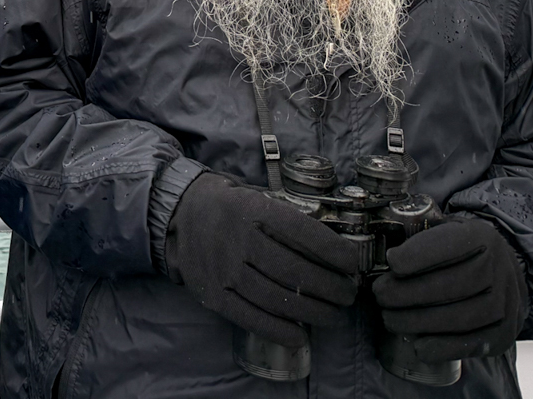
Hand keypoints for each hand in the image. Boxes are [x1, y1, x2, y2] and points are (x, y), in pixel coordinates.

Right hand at [166, 172, 360, 346]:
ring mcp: (223, 270)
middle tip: (349, 293)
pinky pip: (251, 318)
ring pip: (277, 298)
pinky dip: (279, 331)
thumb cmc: (229, 206)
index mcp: (251, 209)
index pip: (300, 231)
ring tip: (334, 315)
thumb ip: (286, 217)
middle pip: (294, 271)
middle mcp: (237, 240)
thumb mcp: (255, 196)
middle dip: (331, 287)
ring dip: (314, 312)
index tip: (352, 262)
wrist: (180, 215)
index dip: (332, 250)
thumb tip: (332, 246)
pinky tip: (301, 335)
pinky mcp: (213, 295)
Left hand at [372, 218, 525, 361]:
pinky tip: (418, 346)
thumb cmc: (461, 251)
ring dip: (419, 322)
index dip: (417, 257)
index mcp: (481, 238)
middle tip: (381, 295)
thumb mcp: (444, 229)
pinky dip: (443, 347)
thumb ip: (418, 233)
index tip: (392, 263)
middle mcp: (499, 269)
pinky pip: (473, 344)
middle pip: (452, 286)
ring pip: (460, 317)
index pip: (450, 246)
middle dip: (408, 293)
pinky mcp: (504, 332)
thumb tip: (380, 250)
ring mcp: (505, 303)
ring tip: (390, 318)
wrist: (503, 273)